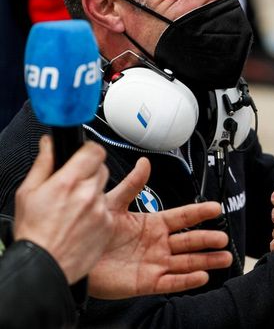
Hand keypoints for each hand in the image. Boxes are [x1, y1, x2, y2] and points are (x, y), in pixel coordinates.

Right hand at [14, 136, 112, 283]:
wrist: (44, 266)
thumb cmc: (33, 233)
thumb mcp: (27, 193)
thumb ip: (43, 163)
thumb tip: (49, 143)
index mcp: (68, 182)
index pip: (95, 151)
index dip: (89, 151)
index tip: (83, 155)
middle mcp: (88, 194)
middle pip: (101, 168)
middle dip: (89, 172)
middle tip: (73, 186)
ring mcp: (101, 210)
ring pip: (104, 190)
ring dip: (93, 194)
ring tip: (73, 210)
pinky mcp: (109, 225)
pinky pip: (108, 210)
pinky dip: (97, 213)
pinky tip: (80, 222)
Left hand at [88, 158, 232, 298]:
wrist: (70, 258)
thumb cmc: (91, 231)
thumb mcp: (112, 204)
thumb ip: (132, 185)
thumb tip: (144, 164)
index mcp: (152, 224)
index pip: (182, 216)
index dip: (199, 212)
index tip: (215, 208)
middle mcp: (157, 244)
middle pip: (189, 240)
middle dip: (208, 239)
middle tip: (223, 237)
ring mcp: (154, 263)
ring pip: (186, 262)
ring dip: (206, 260)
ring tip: (223, 258)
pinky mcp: (147, 282)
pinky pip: (171, 282)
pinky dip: (187, 280)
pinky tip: (202, 276)